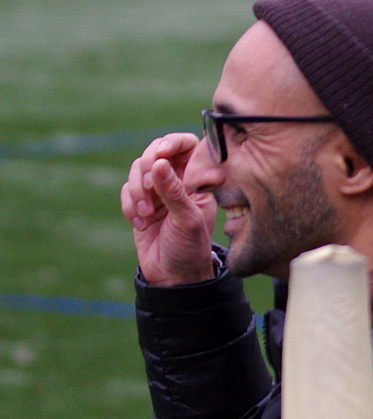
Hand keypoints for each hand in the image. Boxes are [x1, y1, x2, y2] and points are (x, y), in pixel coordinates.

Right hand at [120, 132, 218, 285]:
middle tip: (150, 191)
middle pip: (155, 151)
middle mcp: (179, 179)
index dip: (171, 143)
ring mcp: (158, 190)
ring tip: (146, 214)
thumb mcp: (187, 219)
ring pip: (137, 169)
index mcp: (198, 178)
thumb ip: (173, 192)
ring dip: (137, 191)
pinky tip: (140, 223)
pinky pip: (126, 189)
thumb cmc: (190, 248)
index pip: (187, 144)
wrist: (172, 275)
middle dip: (147, 169)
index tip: (161, 156)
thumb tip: (159, 163)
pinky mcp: (140, 202)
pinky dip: (129, 204)